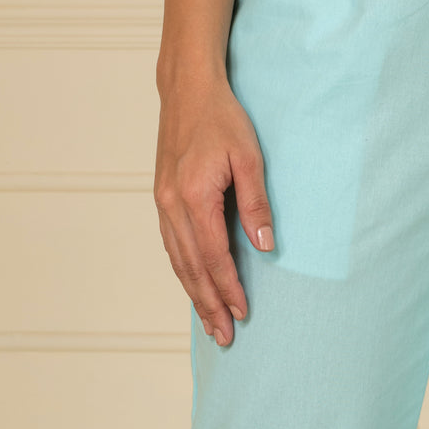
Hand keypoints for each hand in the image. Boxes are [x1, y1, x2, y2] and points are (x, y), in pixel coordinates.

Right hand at [153, 74, 274, 347]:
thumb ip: (256, 204)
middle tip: (224, 337)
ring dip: (195, 295)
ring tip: (210, 324)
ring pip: (178, 262)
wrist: (187, 90)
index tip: (242, 312)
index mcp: (193, 196)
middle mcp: (171, 205)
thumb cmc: (222, 120)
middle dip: (209, 305)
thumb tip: (265, 246)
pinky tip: (195, 288)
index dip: (228, 288)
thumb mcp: (249, 157)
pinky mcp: (162, 200)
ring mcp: (162, 204)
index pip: (213, 256)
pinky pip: (173, 247)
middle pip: (191, 268)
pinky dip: (184, 272)